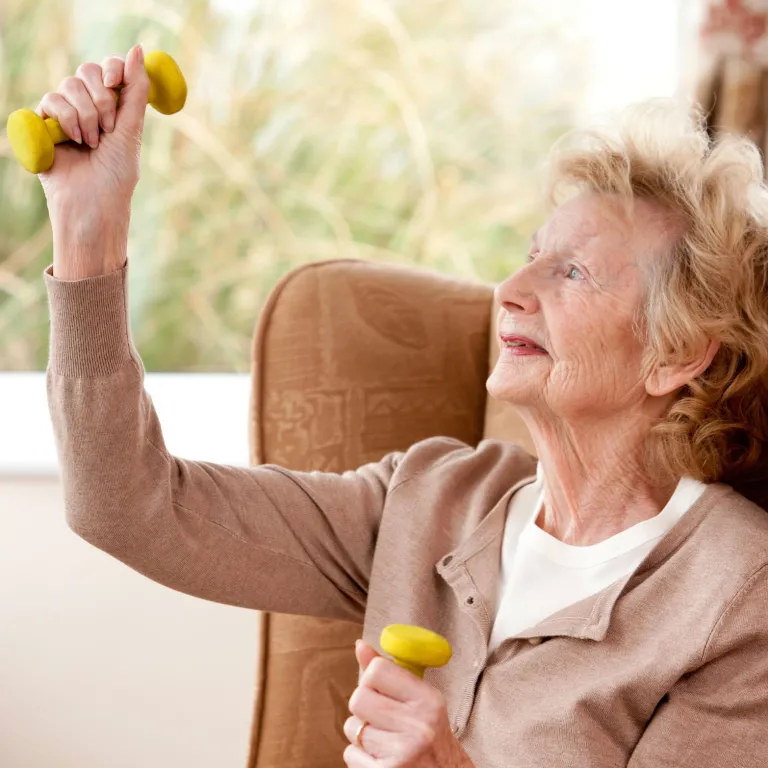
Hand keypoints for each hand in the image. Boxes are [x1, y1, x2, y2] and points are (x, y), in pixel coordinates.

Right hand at [37, 44, 149, 277]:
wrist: (93, 204)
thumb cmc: (116, 175)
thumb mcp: (131, 130)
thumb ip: (134, 90)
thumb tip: (137, 48)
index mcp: (113, 108)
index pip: (109, 69)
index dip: (112, 69)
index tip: (116, 84)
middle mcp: (89, 108)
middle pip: (87, 73)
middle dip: (100, 100)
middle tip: (108, 129)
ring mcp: (65, 115)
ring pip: (68, 86)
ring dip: (84, 115)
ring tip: (91, 144)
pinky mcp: (44, 125)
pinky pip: (49, 101)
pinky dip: (64, 119)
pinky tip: (73, 141)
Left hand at [344, 639, 470, 766]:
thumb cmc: (432, 738)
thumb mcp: (423, 701)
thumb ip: (390, 673)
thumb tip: (360, 646)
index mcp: (429, 701)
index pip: (377, 670)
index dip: (373, 679)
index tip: (383, 691)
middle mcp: (417, 727)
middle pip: (358, 698)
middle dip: (365, 708)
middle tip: (383, 717)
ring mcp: (401, 755)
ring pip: (352, 727)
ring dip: (362, 733)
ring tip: (385, 740)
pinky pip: (350, 754)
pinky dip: (360, 756)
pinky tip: (381, 758)